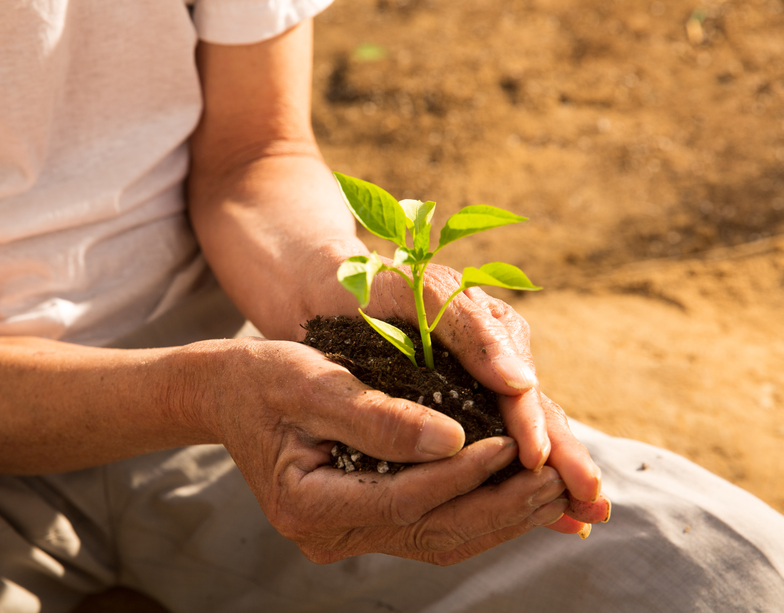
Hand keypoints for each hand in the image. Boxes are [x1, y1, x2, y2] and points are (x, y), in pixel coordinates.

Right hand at [206, 338, 576, 564]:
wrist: (227, 393)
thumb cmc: (263, 377)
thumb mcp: (312, 382)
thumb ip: (379, 415)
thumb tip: (456, 439)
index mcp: (308, 504)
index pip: (406, 498)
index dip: (464, 473)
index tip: (514, 442)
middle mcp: (328, 534)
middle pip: (432, 533)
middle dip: (500, 508)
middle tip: (558, 482)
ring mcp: (345, 534)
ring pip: (439, 539)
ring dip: (499, 517)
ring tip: (553, 492)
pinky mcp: (362, 522)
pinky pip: (430, 527)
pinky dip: (477, 510)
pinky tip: (516, 493)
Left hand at [367, 263, 610, 532]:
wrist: (328, 290)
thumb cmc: (371, 286)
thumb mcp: (422, 292)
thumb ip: (470, 329)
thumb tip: (521, 384)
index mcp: (489, 334)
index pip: (520, 390)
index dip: (535, 428)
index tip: (543, 464)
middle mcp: (489, 364)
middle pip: (534, 419)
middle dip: (565, 461)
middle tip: (593, 503)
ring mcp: (472, 388)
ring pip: (516, 438)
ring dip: (549, 477)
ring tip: (585, 516)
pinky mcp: (450, 409)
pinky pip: (486, 446)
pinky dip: (510, 478)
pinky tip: (543, 514)